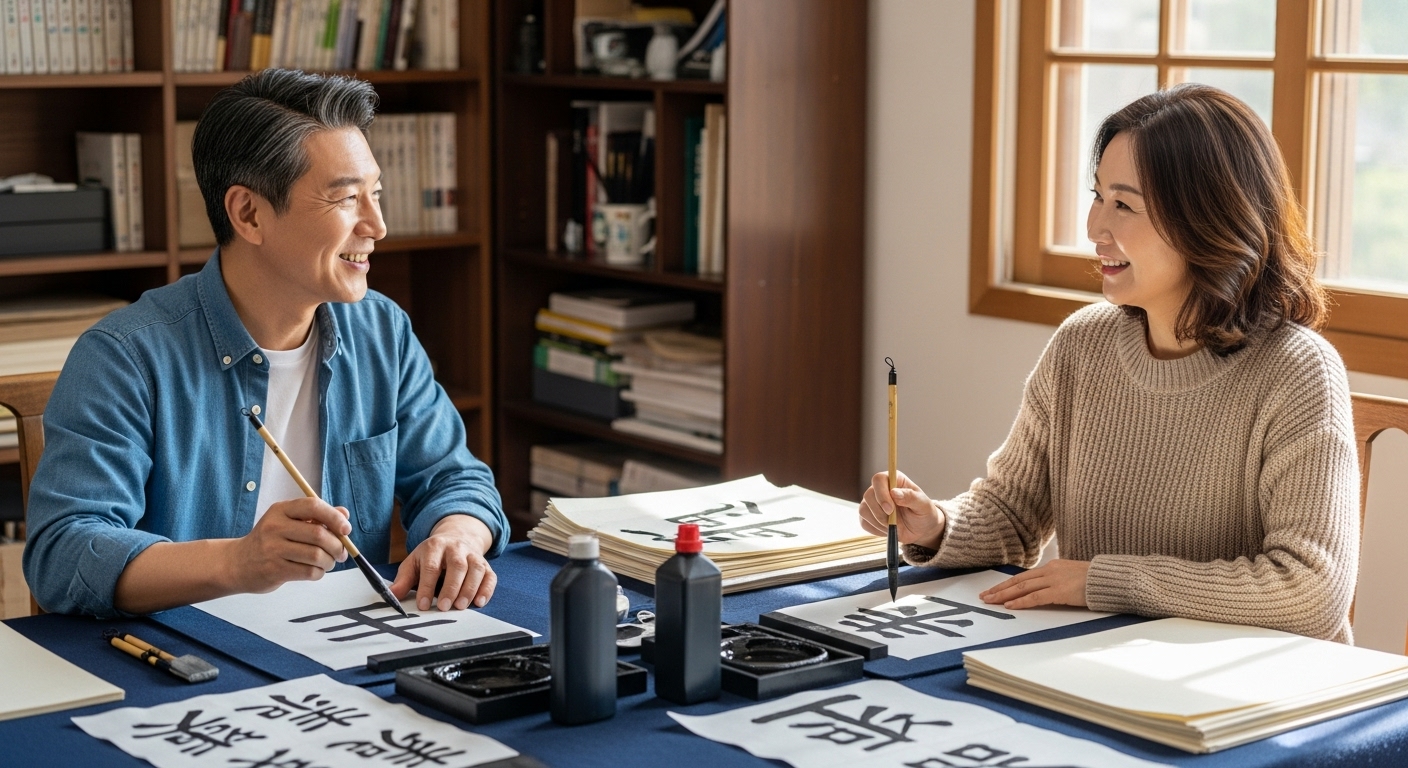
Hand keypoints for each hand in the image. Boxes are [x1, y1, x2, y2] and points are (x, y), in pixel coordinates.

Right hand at [228, 497, 349, 593]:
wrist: (237, 564)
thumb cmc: (270, 541)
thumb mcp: (288, 522)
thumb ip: (316, 516)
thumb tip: (344, 514)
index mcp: (281, 510)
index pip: (313, 506)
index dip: (334, 517)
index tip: (346, 529)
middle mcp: (275, 527)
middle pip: (319, 534)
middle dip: (337, 546)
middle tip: (341, 553)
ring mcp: (273, 549)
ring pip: (317, 556)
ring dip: (329, 562)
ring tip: (328, 563)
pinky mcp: (274, 570)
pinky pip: (309, 572)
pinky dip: (319, 573)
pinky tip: (315, 571)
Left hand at [390, 514, 497, 611]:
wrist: (456, 537)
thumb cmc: (431, 556)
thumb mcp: (414, 563)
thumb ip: (404, 580)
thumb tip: (391, 596)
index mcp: (435, 546)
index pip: (431, 566)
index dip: (427, 586)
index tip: (423, 605)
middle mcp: (456, 548)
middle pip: (457, 566)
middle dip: (451, 587)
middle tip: (444, 607)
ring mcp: (473, 555)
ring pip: (476, 569)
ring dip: (469, 589)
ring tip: (460, 607)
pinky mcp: (486, 564)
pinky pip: (490, 576)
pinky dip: (486, 589)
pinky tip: (479, 602)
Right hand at [858, 470, 945, 548]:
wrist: (920, 530)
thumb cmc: (923, 513)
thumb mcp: (923, 505)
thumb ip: (911, 497)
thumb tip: (894, 493)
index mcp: (894, 480)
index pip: (878, 479)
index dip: (881, 493)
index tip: (890, 509)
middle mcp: (880, 489)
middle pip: (868, 495)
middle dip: (880, 512)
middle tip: (894, 521)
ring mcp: (872, 503)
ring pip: (864, 510)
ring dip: (879, 522)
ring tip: (894, 525)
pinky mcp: (868, 516)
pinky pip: (865, 523)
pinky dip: (877, 529)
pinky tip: (888, 529)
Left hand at [979, 559, 1089, 608]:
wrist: (1110, 579)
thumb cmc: (1095, 580)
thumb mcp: (1072, 577)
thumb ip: (1058, 581)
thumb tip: (1047, 590)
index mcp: (1052, 567)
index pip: (1024, 576)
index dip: (1007, 583)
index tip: (994, 590)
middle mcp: (1050, 571)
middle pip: (1018, 581)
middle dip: (999, 589)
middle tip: (984, 596)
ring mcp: (1054, 580)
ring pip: (1022, 588)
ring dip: (1004, 595)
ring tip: (990, 601)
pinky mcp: (1060, 592)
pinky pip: (1035, 597)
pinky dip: (1021, 602)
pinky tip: (1009, 606)